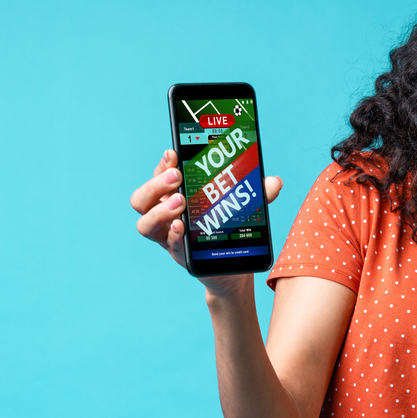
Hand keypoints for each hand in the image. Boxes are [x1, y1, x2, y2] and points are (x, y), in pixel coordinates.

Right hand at [130, 149, 282, 292]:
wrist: (234, 264)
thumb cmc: (231, 227)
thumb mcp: (245, 206)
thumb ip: (258, 194)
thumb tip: (274, 182)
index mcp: (175, 195)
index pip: (160, 175)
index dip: (163, 164)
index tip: (174, 153)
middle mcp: (165, 215)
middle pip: (142, 198)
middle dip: (156, 184)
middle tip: (177, 178)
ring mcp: (168, 236)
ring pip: (144, 223)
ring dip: (159, 210)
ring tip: (179, 203)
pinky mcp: (180, 254)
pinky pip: (169, 244)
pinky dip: (174, 235)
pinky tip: (182, 228)